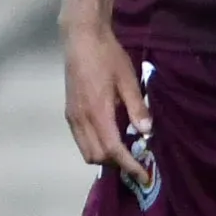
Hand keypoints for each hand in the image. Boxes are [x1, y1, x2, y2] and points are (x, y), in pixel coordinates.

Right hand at [62, 20, 151, 190]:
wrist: (81, 39)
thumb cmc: (107, 56)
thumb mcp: (129, 80)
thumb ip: (137, 108)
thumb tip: (146, 133)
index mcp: (98, 112)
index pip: (113, 149)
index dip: (129, 166)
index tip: (143, 176)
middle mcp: (81, 119)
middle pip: (97, 156)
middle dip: (117, 163)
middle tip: (137, 159)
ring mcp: (72, 116)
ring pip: (86, 151)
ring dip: (105, 157)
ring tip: (124, 149)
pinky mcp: (69, 112)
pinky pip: (81, 140)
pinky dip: (95, 146)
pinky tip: (109, 135)